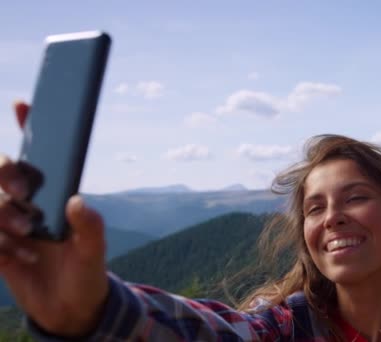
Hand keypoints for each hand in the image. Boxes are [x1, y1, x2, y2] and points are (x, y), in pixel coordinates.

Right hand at [0, 101, 108, 336]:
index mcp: (54, 196)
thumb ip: (90, 227)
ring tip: (29, 242)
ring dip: (5, 218)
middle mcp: (28, 204)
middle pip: (2, 172)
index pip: (39, 157)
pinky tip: (17, 260)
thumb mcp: (94, 252)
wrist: (69, 310)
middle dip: (10, 178)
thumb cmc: (87, 273)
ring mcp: (8, 224)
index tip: (22, 103)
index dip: (29, 129)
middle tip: (29, 201)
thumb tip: (76, 200)